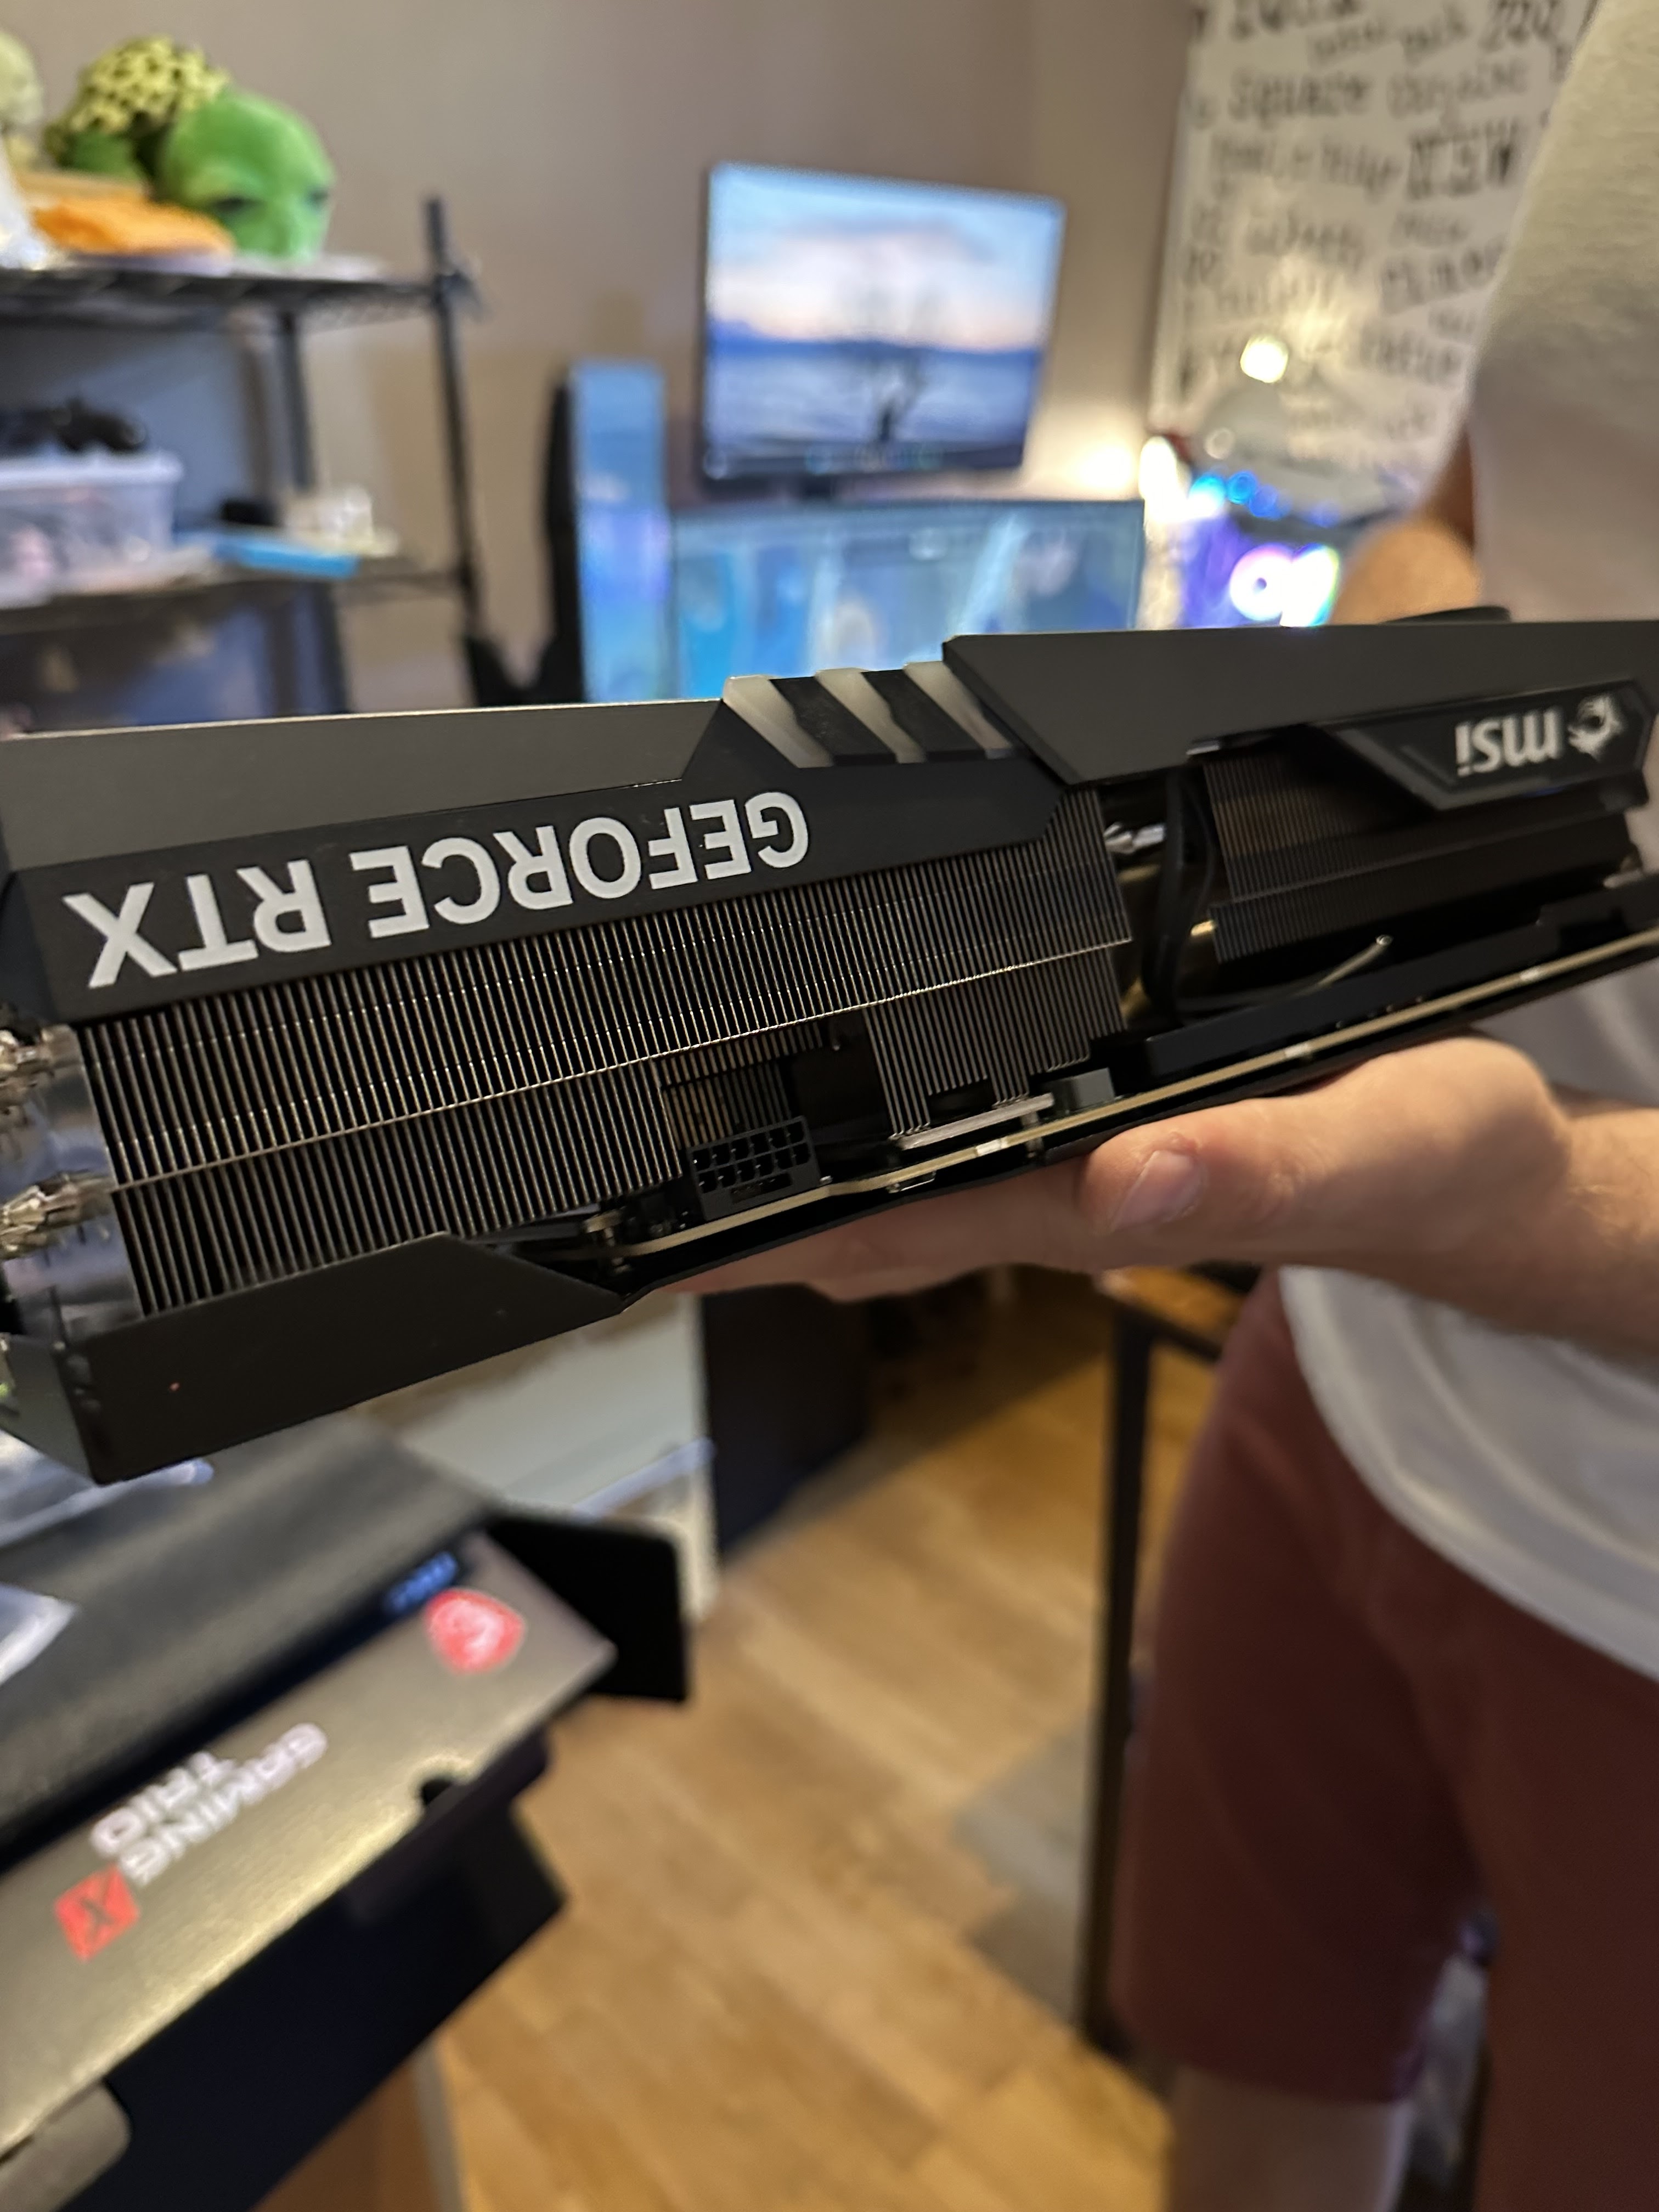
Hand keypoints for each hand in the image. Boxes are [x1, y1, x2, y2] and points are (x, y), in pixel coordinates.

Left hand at [683, 1038, 1572, 1303]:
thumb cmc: (1433, 1163)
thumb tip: (1129, 1182)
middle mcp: (1064, 1198)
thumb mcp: (1372, 1147)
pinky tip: (824, 1152)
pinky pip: (955, 1161)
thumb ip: (1260, 1167)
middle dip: (730, 1230)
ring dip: (784, 1200)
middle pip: (860, 1221)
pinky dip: (870, 1157)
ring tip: (664, 1199)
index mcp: (1102, 1197)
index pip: (898, 1220)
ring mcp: (1073, 1185)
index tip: (648, 1243)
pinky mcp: (1098, 1155)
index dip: (768, 1232)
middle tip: (596, 1226)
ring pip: (894, 1199)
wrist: (1476, 1182)